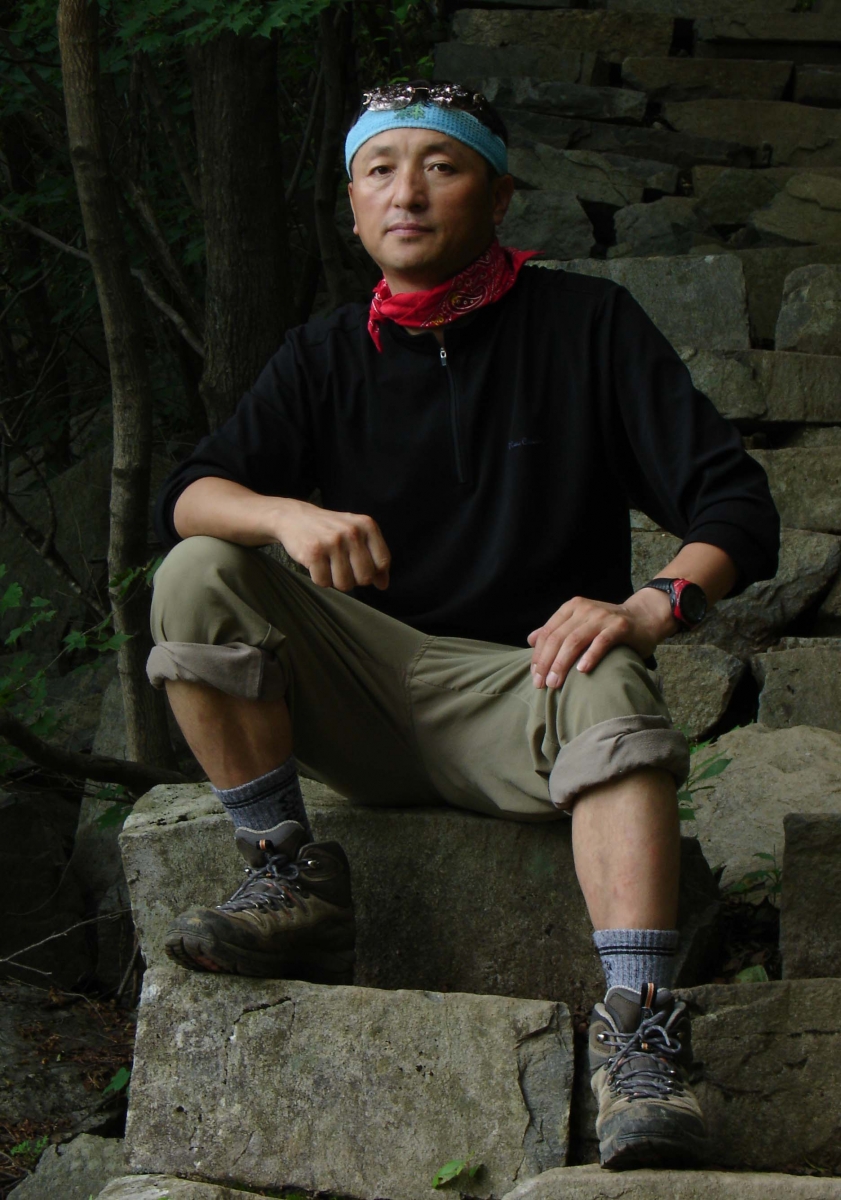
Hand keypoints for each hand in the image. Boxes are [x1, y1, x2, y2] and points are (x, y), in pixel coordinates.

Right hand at [275, 499, 390, 590]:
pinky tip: (316, 565)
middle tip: (342, 567)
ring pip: (345, 584)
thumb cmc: (330, 531)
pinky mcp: (314, 552)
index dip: (374, 572)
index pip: (383, 562)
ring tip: (329, 565)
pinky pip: (324, 582)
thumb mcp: (356, 536)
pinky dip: (319, 579)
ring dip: (335, 581)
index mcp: (367, 525)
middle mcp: (352, 532)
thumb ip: (374, 558)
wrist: (294, 517)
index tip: (361, 567)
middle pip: (365, 577)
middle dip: (354, 579)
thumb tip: (383, 585)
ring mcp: (333, 542)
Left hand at [527, 590, 675, 689]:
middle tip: (541, 684)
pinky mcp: (619, 626)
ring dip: (562, 664)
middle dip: (547, 663)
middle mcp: (584, 609)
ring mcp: (602, 617)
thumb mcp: (579, 623)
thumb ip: (556, 630)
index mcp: (571, 608)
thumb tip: (530, 640)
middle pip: (558, 638)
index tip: (534, 675)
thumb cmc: (607, 626)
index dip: (538, 655)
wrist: (643, 617)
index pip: (548, 633)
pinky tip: (581, 671)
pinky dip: (590, 656)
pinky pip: (601, 642)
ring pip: (575, 640)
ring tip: (555, 682)